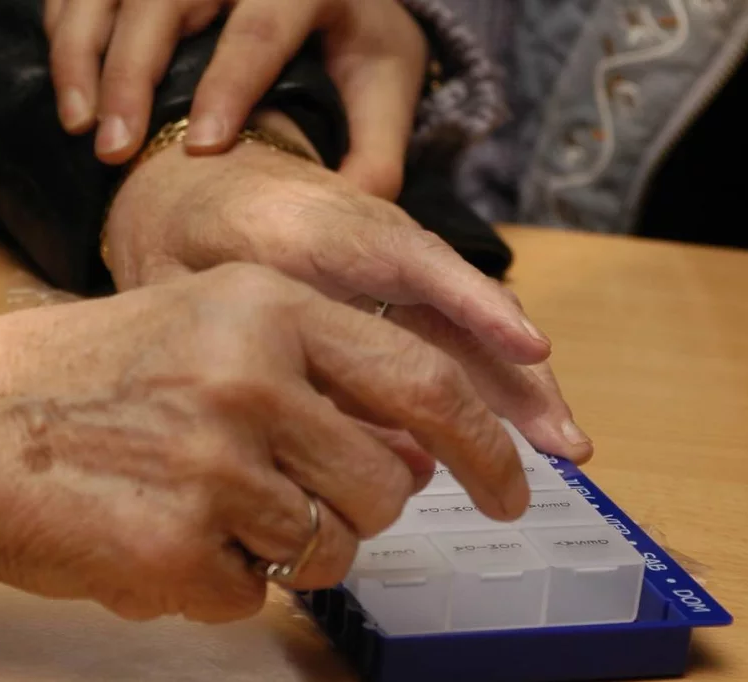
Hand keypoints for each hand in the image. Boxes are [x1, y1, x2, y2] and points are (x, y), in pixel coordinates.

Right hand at [0, 264, 527, 622]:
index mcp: (270, 307)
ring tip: (212, 509)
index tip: (514, 490)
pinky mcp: (178, 545)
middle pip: (389, 486)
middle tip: (305, 504)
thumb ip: (321, 376)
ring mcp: (217, 462)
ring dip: (290, 549)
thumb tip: (415, 454)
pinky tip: (158, 533)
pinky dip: (219, 580)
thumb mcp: (213, 327)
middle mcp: (253, 375)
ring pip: (332, 549)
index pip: (424, 382)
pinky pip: (254, 594)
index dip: (487, 445)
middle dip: (366, 512)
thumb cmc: (93, 375)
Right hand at [44, 0, 425, 197]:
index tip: (203, 148)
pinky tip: (71, 92)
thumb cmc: (357, 41)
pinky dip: (66, 33)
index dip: (228, 85)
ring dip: (83, 54)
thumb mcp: (384, 85)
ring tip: (78, 127)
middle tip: (114, 152)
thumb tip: (353, 214)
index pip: (261, 28)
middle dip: (132, 75)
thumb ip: (377, 148)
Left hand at [101, 120, 592, 461]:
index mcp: (312, 229)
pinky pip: (456, 327)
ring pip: (471, 322)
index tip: (527, 347)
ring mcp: (395, 255)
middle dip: (518, 374)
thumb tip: (328, 425)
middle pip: (461, 302)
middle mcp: (374, 235)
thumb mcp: (186, 283)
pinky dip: (491, 374)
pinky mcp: (400, 277)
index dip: (469, 305)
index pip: (406, 261)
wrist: (196, 173)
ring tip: (565, 446)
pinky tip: (519, 420)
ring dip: (520, 384)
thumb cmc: (183, 232)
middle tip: (564, 444)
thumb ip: (255, 343)